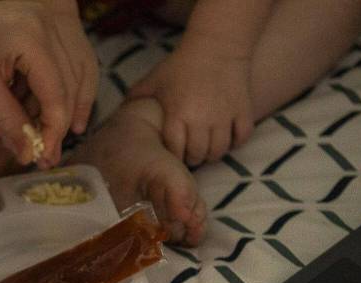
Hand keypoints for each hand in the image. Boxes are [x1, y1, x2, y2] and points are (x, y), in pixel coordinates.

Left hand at [0, 0, 96, 166]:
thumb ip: (11, 122)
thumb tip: (29, 155)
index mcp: (33, 38)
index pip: (57, 94)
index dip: (53, 131)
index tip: (44, 157)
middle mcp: (49, 21)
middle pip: (72, 80)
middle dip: (61, 120)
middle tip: (49, 152)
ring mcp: (47, 13)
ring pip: (76, 64)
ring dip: (68, 99)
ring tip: (53, 131)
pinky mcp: (40, 14)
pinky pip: (64, 50)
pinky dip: (58, 78)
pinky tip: (40, 103)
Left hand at [129, 41, 254, 166]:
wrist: (217, 46)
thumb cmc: (181, 64)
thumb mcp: (155, 80)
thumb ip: (136, 97)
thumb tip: (118, 114)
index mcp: (177, 114)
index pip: (175, 151)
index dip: (174, 156)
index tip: (174, 153)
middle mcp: (201, 119)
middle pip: (198, 156)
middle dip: (192, 158)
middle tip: (191, 153)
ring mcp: (224, 117)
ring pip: (219, 151)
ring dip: (212, 153)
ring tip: (207, 148)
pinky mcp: (242, 111)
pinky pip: (241, 138)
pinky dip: (235, 142)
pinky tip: (227, 137)